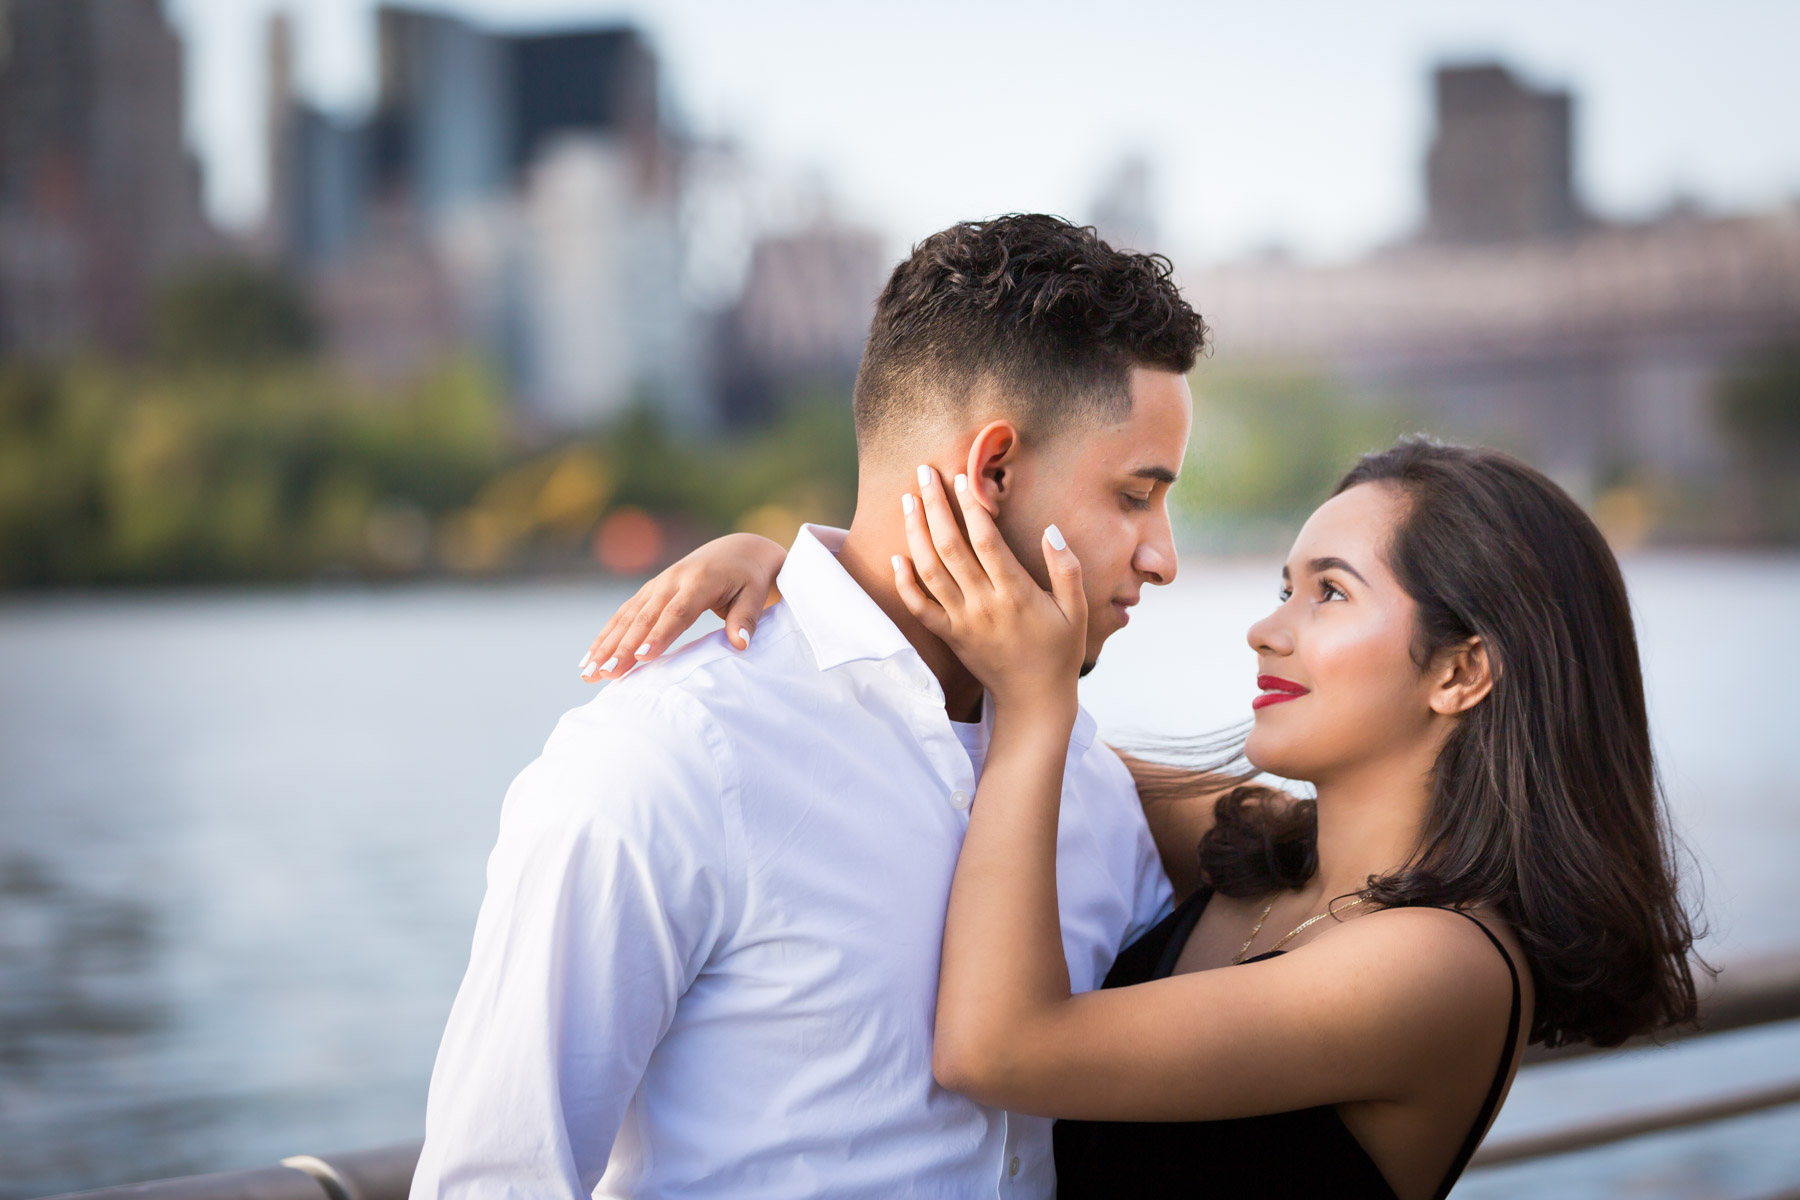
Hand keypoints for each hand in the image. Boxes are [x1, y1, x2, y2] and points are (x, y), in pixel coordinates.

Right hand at [579, 532, 785, 680]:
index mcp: (699, 581)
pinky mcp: (649, 592)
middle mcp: (671, 580)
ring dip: (605, 645)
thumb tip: (741, 644)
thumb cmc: (749, 577)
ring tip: (587, 673)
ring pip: (627, 617)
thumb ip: (747, 618)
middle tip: (604, 674)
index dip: (659, 635)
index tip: (642, 658)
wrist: (736, 549)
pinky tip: (590, 657)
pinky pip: (624, 615)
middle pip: (644, 618)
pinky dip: (606, 636)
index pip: (676, 612)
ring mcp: (656, 585)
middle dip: (622, 647)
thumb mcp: (755, 593)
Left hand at [894, 466, 1084, 715]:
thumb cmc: (1059, 653)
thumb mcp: (1076, 611)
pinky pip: (920, 608)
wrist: (1034, 701)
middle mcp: (984, 604)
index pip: (987, 541)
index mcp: (1016, 593)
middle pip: (951, 547)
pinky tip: (897, 557)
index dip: (971, 506)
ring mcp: (962, 621)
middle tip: (924, 474)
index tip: (961, 478)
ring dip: (915, 534)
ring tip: (908, 501)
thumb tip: (1051, 530)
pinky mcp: (949, 637)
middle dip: (935, 506)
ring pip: (930, 571)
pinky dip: (905, 583)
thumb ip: (1066, 569)